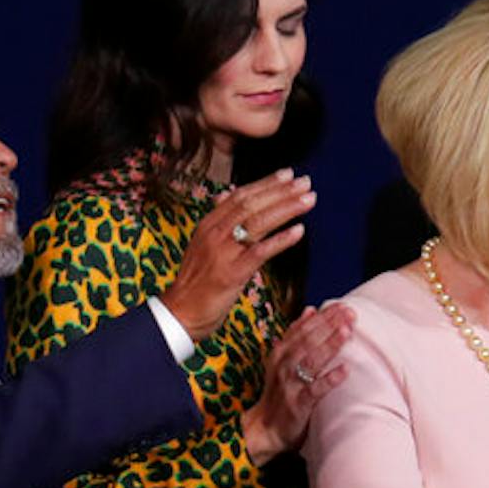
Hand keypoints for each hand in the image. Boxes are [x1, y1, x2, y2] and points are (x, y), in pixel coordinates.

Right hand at [161, 170, 316, 341]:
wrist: (180, 313)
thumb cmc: (196, 281)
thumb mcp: (202, 244)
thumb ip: (218, 221)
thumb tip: (227, 195)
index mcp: (208, 225)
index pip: (240, 196)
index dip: (265, 184)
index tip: (288, 174)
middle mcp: (214, 234)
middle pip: (251, 205)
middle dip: (281, 191)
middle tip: (305, 182)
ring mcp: (223, 253)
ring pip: (258, 223)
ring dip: (286, 208)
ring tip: (308, 199)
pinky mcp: (232, 273)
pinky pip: (260, 252)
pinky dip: (281, 240)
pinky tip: (299, 231)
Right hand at [241, 304, 355, 464]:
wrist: (265, 427)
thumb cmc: (280, 391)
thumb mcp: (283, 360)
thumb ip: (297, 335)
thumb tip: (310, 310)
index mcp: (281, 352)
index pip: (303, 328)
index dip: (323, 316)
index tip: (342, 305)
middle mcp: (284, 365)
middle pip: (308, 340)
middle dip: (329, 325)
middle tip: (350, 313)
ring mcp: (290, 384)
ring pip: (310, 360)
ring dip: (329, 345)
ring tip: (347, 331)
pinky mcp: (298, 404)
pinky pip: (315, 390)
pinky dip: (329, 380)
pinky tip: (345, 370)